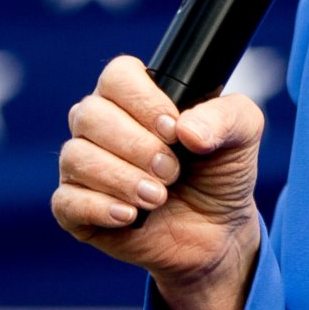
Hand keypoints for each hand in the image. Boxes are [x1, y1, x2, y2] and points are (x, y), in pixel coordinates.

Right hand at [53, 55, 263, 294]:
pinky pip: (66, 200)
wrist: (217, 233)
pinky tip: (130, 215)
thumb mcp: (242, 135)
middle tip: (171, 171)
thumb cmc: (220, 173)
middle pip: (90, 114)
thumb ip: (227, 116)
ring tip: (158, 197)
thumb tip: (187, 129)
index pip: (117, 76)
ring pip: (76, 156)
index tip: (172, 129)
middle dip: (136, 146)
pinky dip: (99, 207)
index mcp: (134, 98)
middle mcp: (101, 126)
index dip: (142, 100)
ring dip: (122, 178)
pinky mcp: (75, 209)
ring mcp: (83, 167)